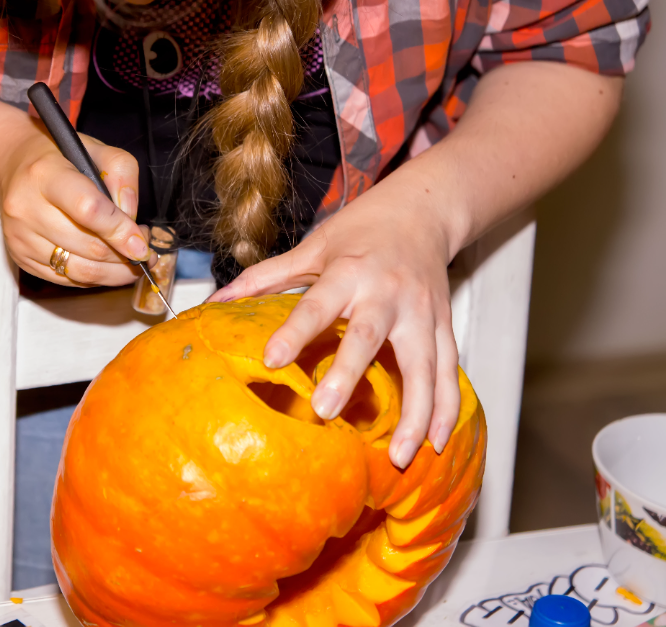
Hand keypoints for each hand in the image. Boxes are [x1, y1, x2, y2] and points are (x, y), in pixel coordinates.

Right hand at [0, 130, 153, 286]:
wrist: (12, 168)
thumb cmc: (59, 158)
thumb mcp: (97, 150)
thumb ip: (123, 176)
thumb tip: (132, 221)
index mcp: (44, 174)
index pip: (88, 210)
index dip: (120, 231)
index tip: (143, 244)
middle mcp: (25, 208)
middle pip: (88, 247)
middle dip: (125, 254)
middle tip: (144, 248)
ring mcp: (20, 237)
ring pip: (80, 270)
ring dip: (115, 272)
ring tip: (132, 260)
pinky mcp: (20, 258)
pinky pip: (67, 279)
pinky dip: (95, 278)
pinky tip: (108, 265)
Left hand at [208, 177, 461, 468]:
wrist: (423, 210)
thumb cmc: (362, 230)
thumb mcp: (313, 246)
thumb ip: (266, 277)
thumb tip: (215, 301)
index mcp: (349, 271)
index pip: (317, 304)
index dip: (294, 331)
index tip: (272, 359)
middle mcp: (388, 293)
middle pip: (368, 337)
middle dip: (348, 374)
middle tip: (324, 411)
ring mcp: (422, 311)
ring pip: (424, 366)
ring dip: (415, 412)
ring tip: (400, 456)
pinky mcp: (443, 326)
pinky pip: (450, 372)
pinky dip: (446, 409)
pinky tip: (436, 442)